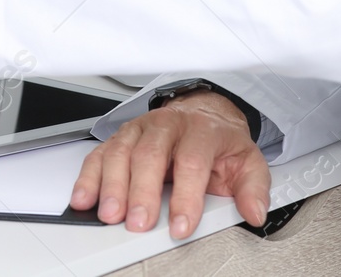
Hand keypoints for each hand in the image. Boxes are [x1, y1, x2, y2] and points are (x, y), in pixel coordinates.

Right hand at [71, 90, 271, 238]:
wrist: (203, 114)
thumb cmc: (220, 142)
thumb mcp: (247, 161)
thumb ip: (253, 187)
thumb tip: (254, 211)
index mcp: (201, 130)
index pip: (192, 161)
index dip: (186, 196)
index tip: (181, 225)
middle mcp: (167, 125)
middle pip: (150, 154)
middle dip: (142, 191)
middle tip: (139, 222)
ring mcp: (140, 129)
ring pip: (121, 151)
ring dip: (112, 185)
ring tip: (110, 214)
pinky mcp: (120, 137)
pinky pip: (100, 153)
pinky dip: (89, 176)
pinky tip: (85, 198)